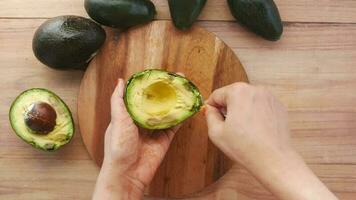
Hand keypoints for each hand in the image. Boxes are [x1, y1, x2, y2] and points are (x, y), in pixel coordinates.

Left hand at [93, 79, 179, 199]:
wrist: (127, 175)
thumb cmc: (117, 148)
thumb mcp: (117, 120)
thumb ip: (118, 101)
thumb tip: (120, 81)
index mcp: (129, 115)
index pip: (141, 95)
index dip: (150, 85)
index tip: (159, 75)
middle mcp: (142, 121)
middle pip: (156, 103)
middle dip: (165, 91)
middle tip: (176, 79)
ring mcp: (154, 130)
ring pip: (167, 112)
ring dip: (175, 102)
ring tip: (184, 89)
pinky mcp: (164, 139)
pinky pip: (174, 126)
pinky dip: (181, 117)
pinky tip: (187, 108)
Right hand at [204, 82, 337, 199]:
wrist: (273, 159)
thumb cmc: (245, 147)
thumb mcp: (216, 132)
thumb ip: (209, 115)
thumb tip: (210, 109)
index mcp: (238, 92)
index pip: (217, 95)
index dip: (211, 107)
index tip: (211, 116)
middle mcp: (255, 89)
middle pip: (233, 95)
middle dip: (228, 108)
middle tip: (227, 127)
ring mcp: (269, 97)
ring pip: (247, 100)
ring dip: (242, 110)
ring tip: (243, 130)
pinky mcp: (278, 106)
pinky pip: (260, 106)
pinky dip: (255, 114)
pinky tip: (255, 130)